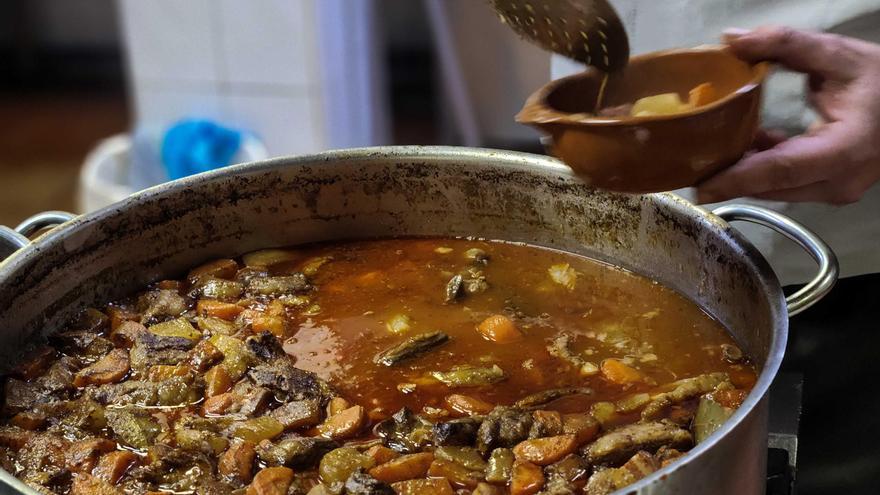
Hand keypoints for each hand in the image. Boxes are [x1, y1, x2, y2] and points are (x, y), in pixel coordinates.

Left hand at [696, 26, 879, 204]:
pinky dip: (761, 168)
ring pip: (776, 189)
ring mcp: (835, 189)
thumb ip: (786, 44)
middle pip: (771, 186)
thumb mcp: (838, 54)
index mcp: (843, 151)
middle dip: (728, 178)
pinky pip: (786, 183)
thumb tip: (732, 40)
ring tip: (704, 155)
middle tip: (687, 166)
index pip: (779, 171)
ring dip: (742, 173)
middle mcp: (838, 181)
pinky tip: (740, 145)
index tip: (700, 185)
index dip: (737, 179)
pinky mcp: (830, 187)